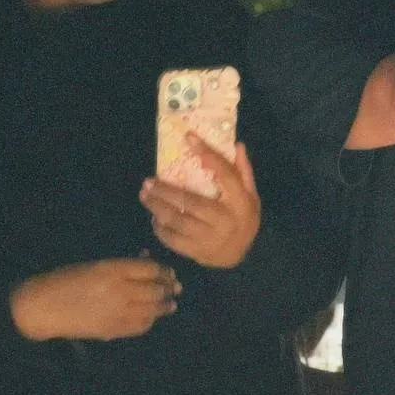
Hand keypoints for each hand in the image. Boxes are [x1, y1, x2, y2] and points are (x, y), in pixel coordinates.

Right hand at [9, 258, 181, 341]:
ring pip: (152, 310)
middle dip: (168, 288)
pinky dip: (150, 320)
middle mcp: (120, 291)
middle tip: (176, 288)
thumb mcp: (94, 265)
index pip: (150, 269)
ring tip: (171, 305)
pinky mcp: (114, 330)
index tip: (170, 272)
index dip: (163, 270)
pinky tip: (151, 317)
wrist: (44, 307)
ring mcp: (118, 312)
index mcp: (112, 269)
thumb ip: (121, 265)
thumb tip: (145, 261)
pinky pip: (140, 326)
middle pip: (155, 290)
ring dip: (164, 306)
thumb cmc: (65, 279)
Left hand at [139, 135, 260, 267]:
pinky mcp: (197, 251)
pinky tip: (154, 218)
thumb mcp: (250, 195)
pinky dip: (160, 229)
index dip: (207, 154)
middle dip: (165, 190)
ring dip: (157, 207)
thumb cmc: (244, 219)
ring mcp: (210, 238)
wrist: (243, 256)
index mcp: (240, 202)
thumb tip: (237, 145)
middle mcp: (225, 220)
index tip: (189, 137)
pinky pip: (173, 240)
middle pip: (190, 201)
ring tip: (145, 196)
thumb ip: (243, 171)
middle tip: (148, 181)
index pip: (224, 173)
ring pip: (177, 221)